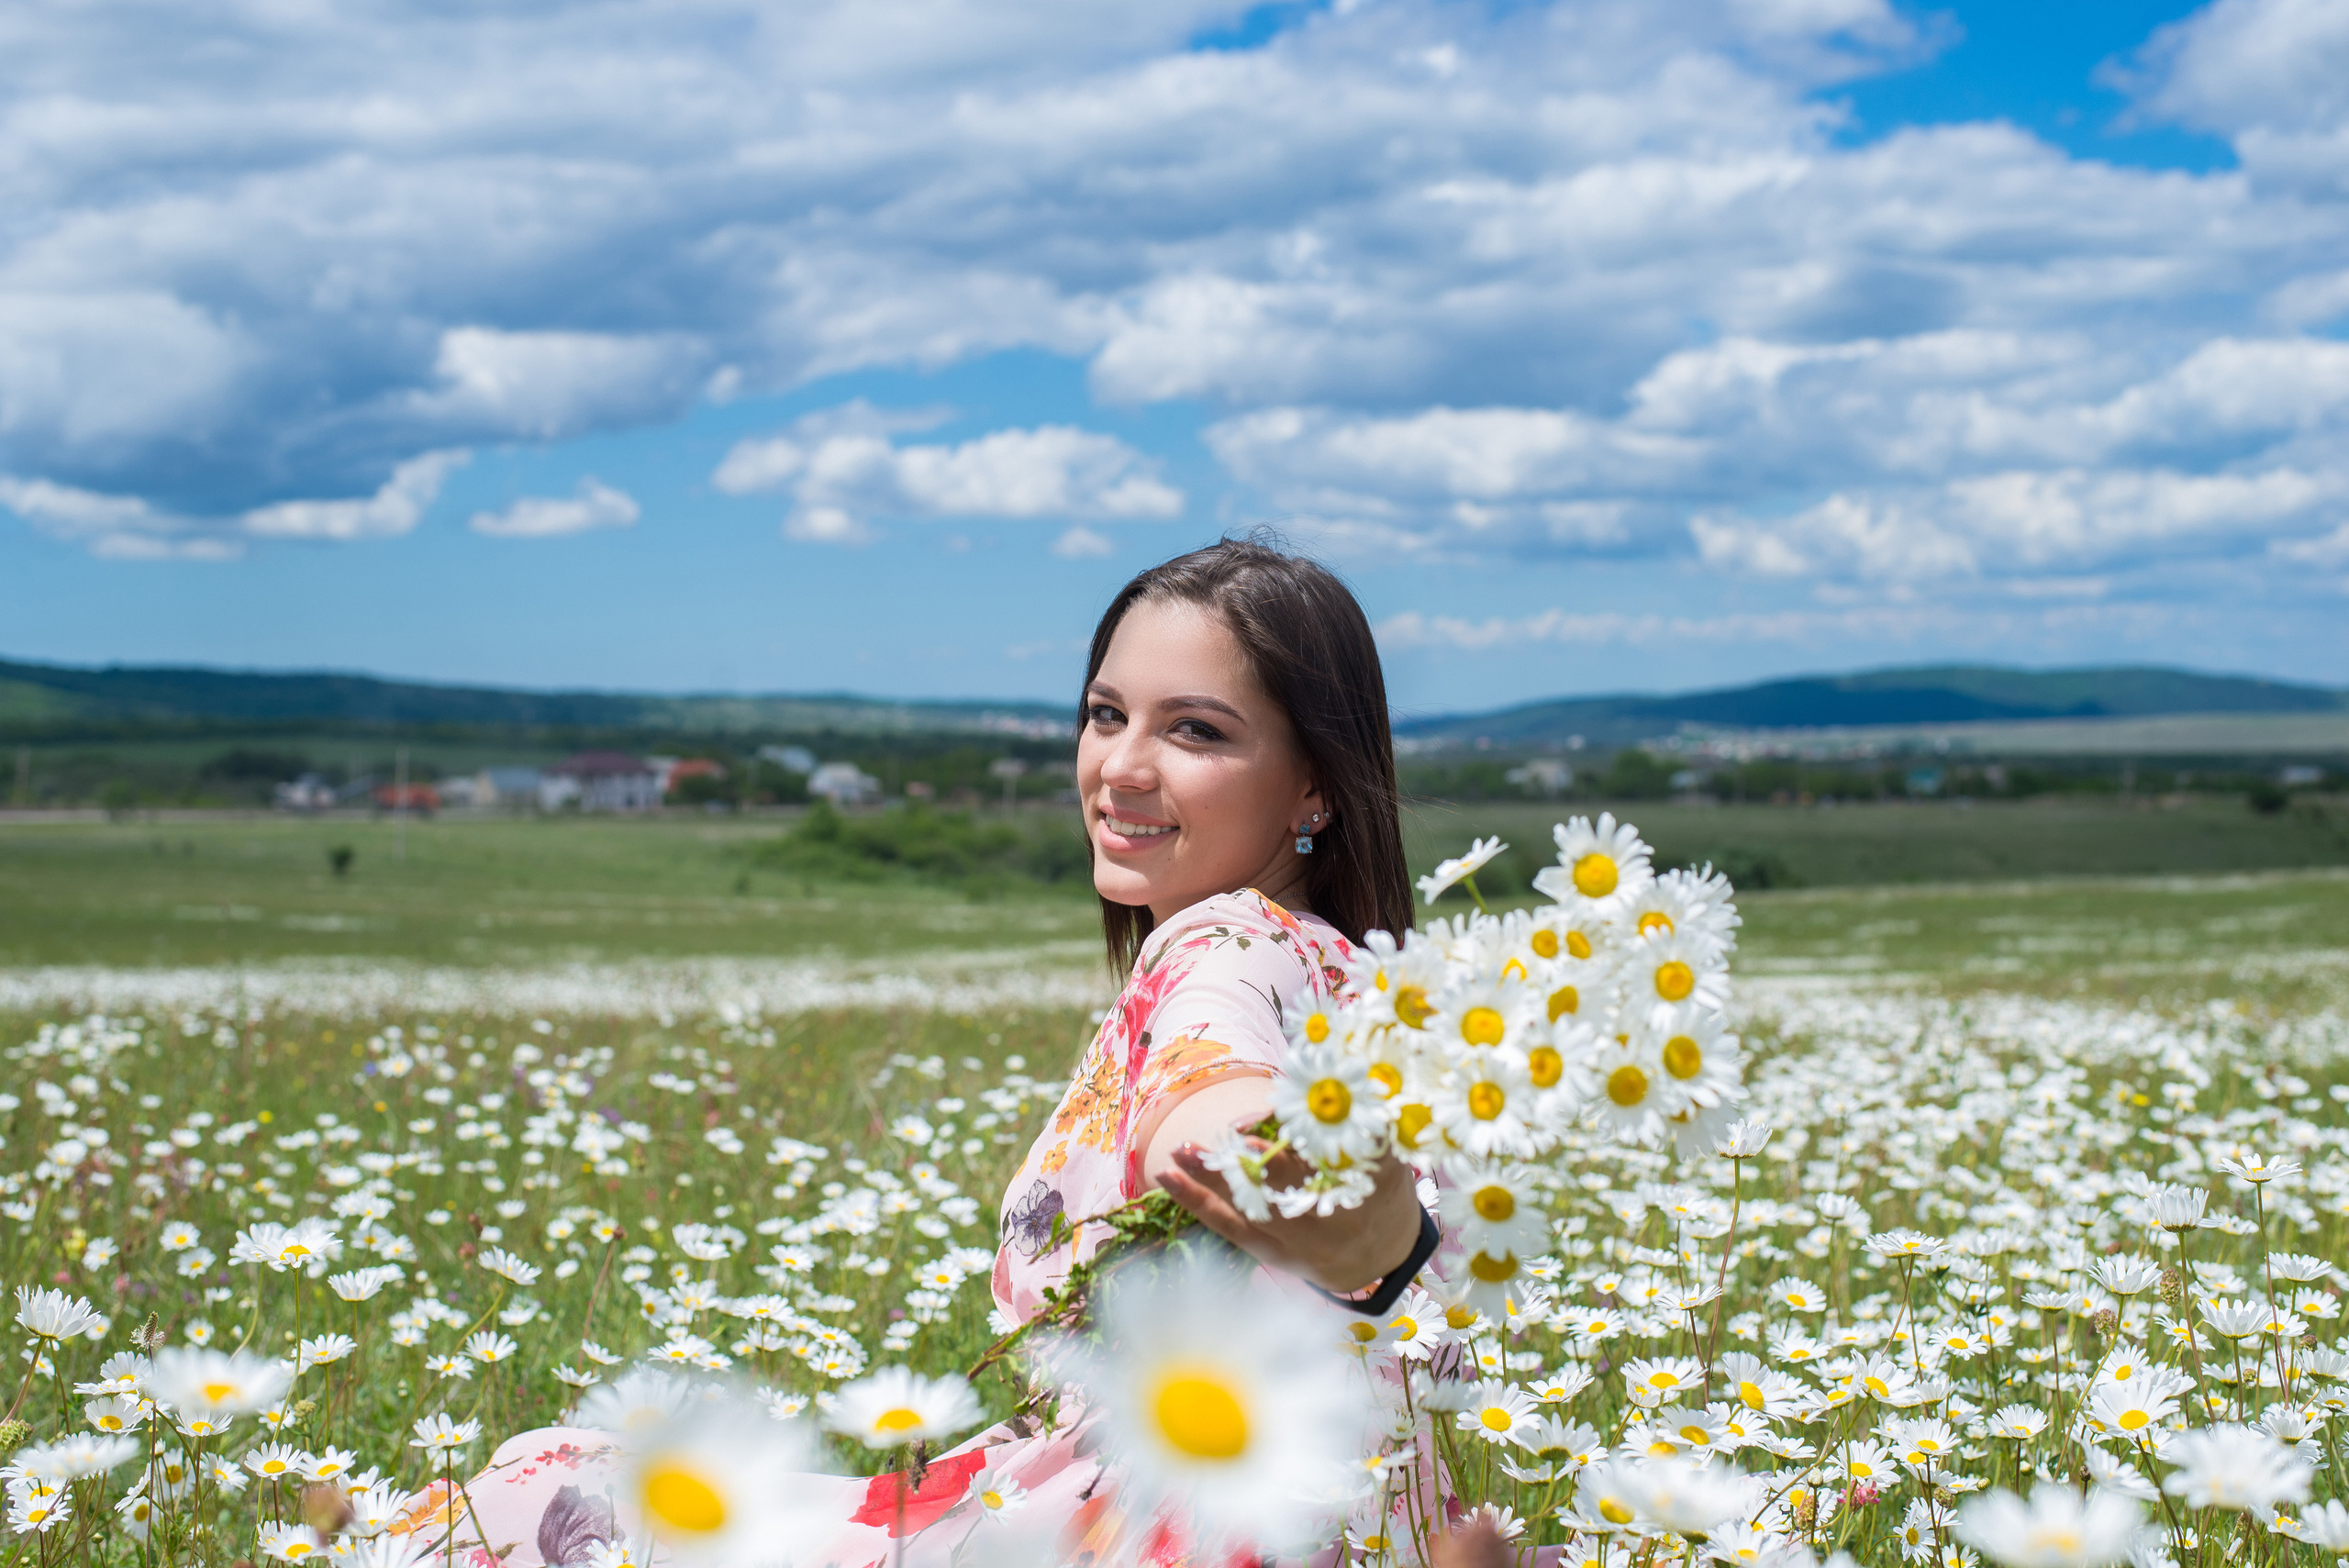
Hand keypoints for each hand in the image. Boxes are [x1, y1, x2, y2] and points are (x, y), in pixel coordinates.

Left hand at [1155, 1131, 1423, 1294]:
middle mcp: (1329, 1222)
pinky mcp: (1269, 1252)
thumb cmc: (1382, 1192)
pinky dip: (1196, 1201)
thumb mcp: (1392, 1160)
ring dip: (1215, 1180)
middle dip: (1260, 1166)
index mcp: (1366, 1191)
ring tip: (1184, 1150)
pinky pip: (1228, 1226)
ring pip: (1251, 1209)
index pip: (1340, 1165)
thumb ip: (1373, 1129)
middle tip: (1234, 1139)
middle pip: (1290, 1192)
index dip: (1318, 1146)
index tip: (1297, 1120)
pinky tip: (1168, 1175)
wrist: (1378, 1258)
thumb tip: (1346, 1081)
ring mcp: (1294, 1241)